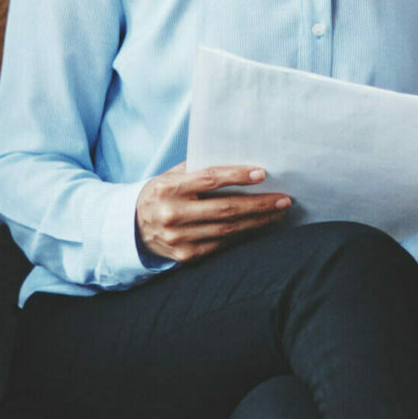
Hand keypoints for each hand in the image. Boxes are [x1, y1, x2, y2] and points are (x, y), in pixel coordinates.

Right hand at [135, 163, 289, 263]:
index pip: (208, 180)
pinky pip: (223, 244)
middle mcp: (172, 214)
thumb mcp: (169, 177)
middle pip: (225, 209)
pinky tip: (259, 226)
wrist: (133, 228)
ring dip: (258, 221)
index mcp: (167, 189)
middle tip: (284, 198)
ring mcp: (179, 238)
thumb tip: (238, 163)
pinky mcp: (187, 255)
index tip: (262, 173)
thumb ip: (196, 170)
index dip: (237, 176)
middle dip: (259, 204)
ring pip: (229, 229)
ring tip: (278, 212)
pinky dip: (245, 234)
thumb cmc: (160, 196)